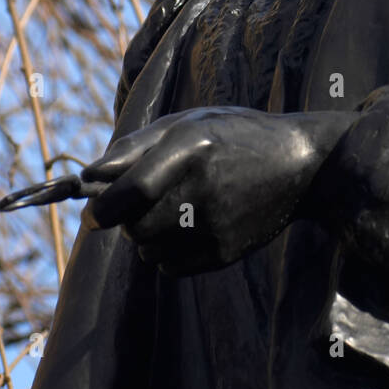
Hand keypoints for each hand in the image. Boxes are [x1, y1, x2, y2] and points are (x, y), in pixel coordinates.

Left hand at [81, 106, 349, 274]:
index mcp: (192, 144)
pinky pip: (170, 267)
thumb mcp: (190, 121)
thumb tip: (87, 176)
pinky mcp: (228, 252)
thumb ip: (135, 146)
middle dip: (125, 220)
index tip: (90, 216)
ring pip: (148, 249)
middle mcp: (205, 185)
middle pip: (135, 226)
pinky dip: (167, 253)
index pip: (132, 191)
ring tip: (173, 210)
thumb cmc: (234, 136)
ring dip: (146, 236)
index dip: (102, 208)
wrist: (302, 164)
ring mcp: (219, 223)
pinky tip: (191, 228)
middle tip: (140, 203)